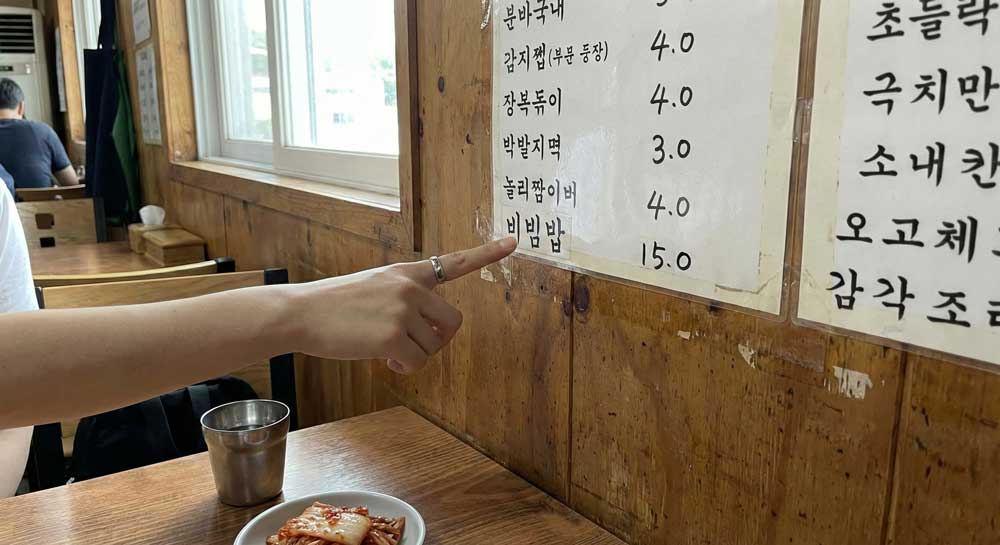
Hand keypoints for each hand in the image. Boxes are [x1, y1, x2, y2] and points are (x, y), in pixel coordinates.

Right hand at [290, 237, 516, 373]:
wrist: (301, 312)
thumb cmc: (334, 305)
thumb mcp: (374, 286)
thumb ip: (404, 298)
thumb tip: (427, 331)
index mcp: (408, 273)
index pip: (454, 261)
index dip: (487, 253)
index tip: (514, 241)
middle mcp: (410, 288)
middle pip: (453, 322)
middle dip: (439, 340)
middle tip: (415, 346)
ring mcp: (403, 311)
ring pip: (432, 348)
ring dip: (414, 357)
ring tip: (386, 350)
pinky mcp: (392, 336)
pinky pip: (417, 363)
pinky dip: (404, 368)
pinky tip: (384, 361)